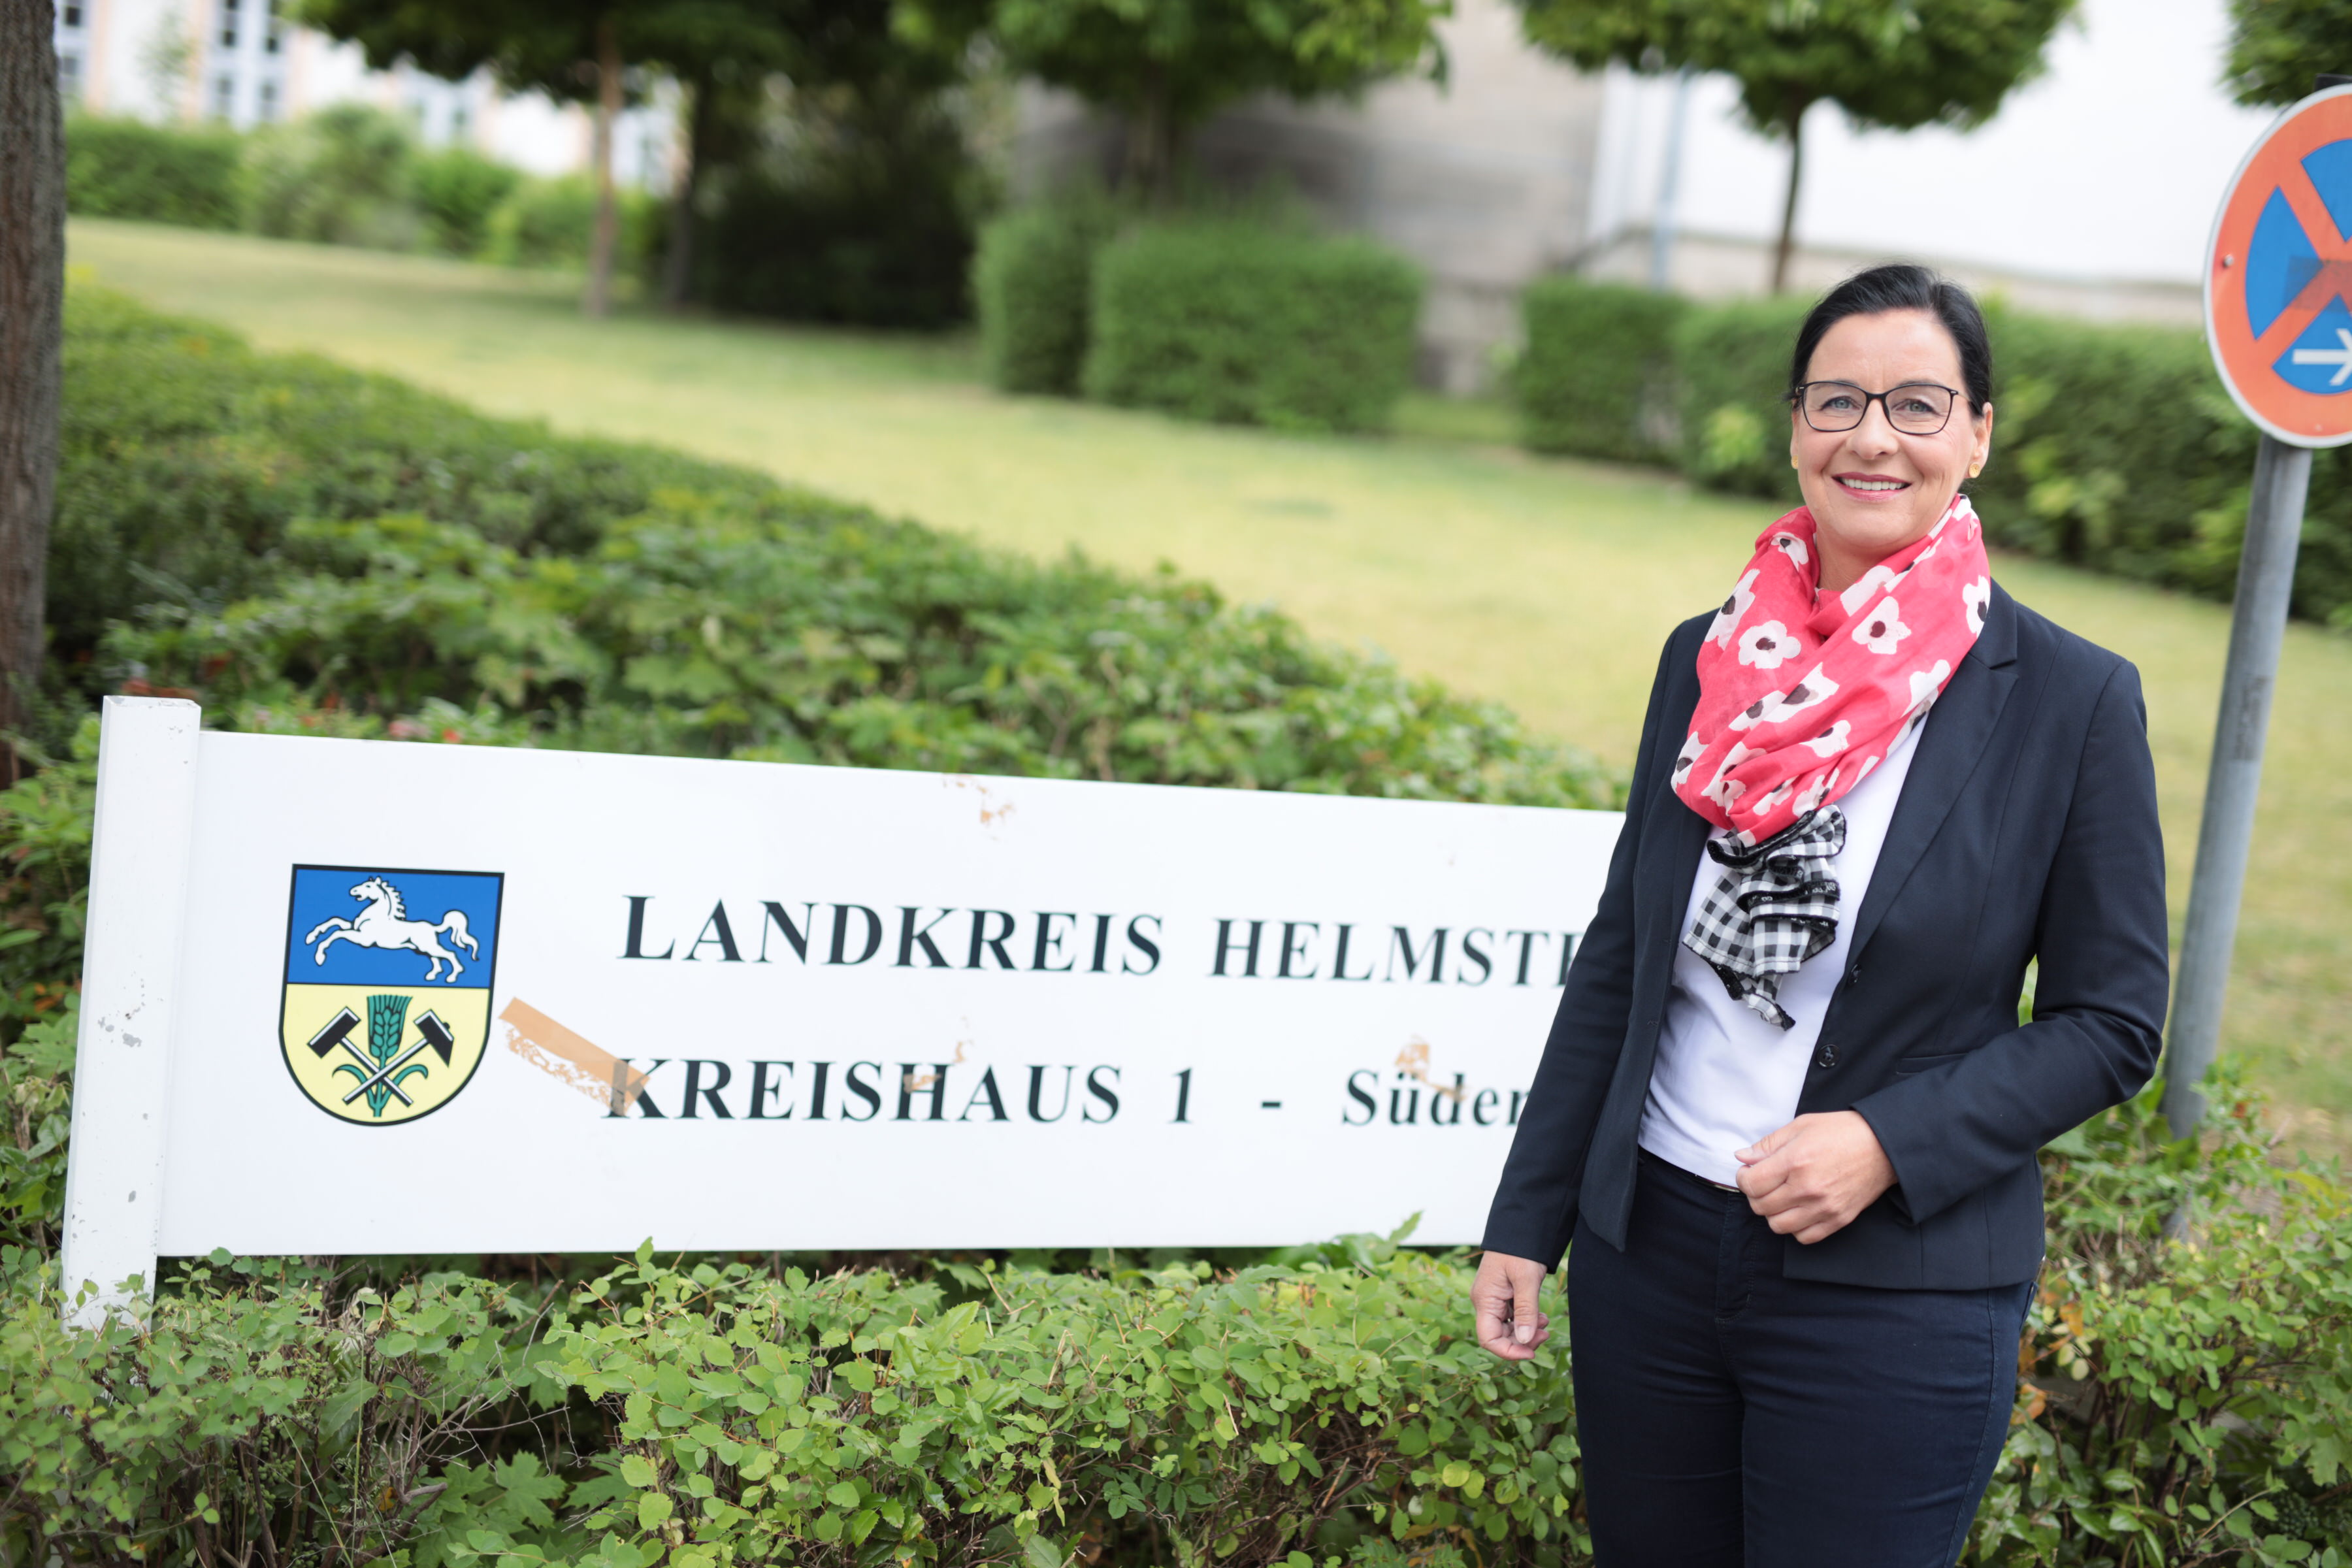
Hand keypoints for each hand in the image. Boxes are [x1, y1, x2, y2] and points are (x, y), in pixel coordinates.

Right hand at [1472, 1250, 1552, 1359]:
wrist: (1521, 1228)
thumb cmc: (1520, 1249)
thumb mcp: (1526, 1279)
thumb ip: (1525, 1311)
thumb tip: (1524, 1340)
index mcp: (1485, 1299)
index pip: (1488, 1338)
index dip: (1508, 1351)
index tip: (1531, 1352)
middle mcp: (1485, 1302)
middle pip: (1499, 1335)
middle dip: (1522, 1341)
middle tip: (1545, 1333)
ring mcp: (1493, 1299)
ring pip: (1507, 1328)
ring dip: (1526, 1331)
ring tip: (1545, 1321)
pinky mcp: (1503, 1295)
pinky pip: (1512, 1317)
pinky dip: (1526, 1320)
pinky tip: (1539, 1315)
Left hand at [1735, 1111, 1896, 1244]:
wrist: (1883, 1146)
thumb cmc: (1841, 1131)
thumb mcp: (1800, 1126)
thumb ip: (1768, 1145)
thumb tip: (1742, 1157)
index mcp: (1795, 1162)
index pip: (1751, 1184)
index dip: (1743, 1178)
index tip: (1749, 1171)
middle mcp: (1807, 1189)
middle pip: (1761, 1207)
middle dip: (1755, 1194)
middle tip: (1764, 1182)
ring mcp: (1824, 1208)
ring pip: (1778, 1226)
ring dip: (1773, 1213)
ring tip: (1781, 1197)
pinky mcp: (1838, 1220)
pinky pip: (1804, 1237)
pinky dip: (1795, 1227)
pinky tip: (1798, 1210)